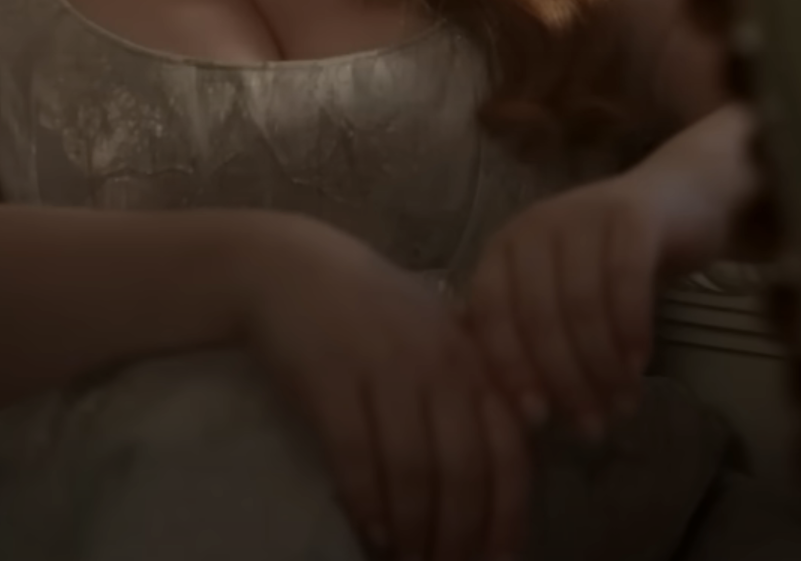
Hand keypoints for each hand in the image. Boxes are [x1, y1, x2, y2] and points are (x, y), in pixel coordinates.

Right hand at [241, 216, 530, 560]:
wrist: (292, 268)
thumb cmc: (371, 310)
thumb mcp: (435, 340)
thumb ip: (471, 395)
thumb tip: (496, 480)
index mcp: (473, 358)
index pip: (509, 448)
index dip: (508, 513)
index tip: (502, 560)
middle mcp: (440, 364)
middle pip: (465, 470)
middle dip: (460, 535)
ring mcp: (386, 369)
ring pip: (414, 471)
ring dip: (415, 530)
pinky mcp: (332, 379)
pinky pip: (357, 457)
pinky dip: (368, 503)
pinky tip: (372, 532)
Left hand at [461, 164, 718, 440]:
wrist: (680, 203)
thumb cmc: (610, 263)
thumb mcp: (563, 295)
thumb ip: (534, 339)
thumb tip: (515, 414)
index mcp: (505, 247)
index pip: (490, 314)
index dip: (511, 370)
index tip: (537, 420)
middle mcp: (536, 225)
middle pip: (538, 316)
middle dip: (565, 381)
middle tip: (592, 426)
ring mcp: (583, 214)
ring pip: (582, 305)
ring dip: (602, 366)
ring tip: (621, 405)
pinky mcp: (632, 215)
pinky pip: (625, 281)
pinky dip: (631, 329)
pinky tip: (641, 364)